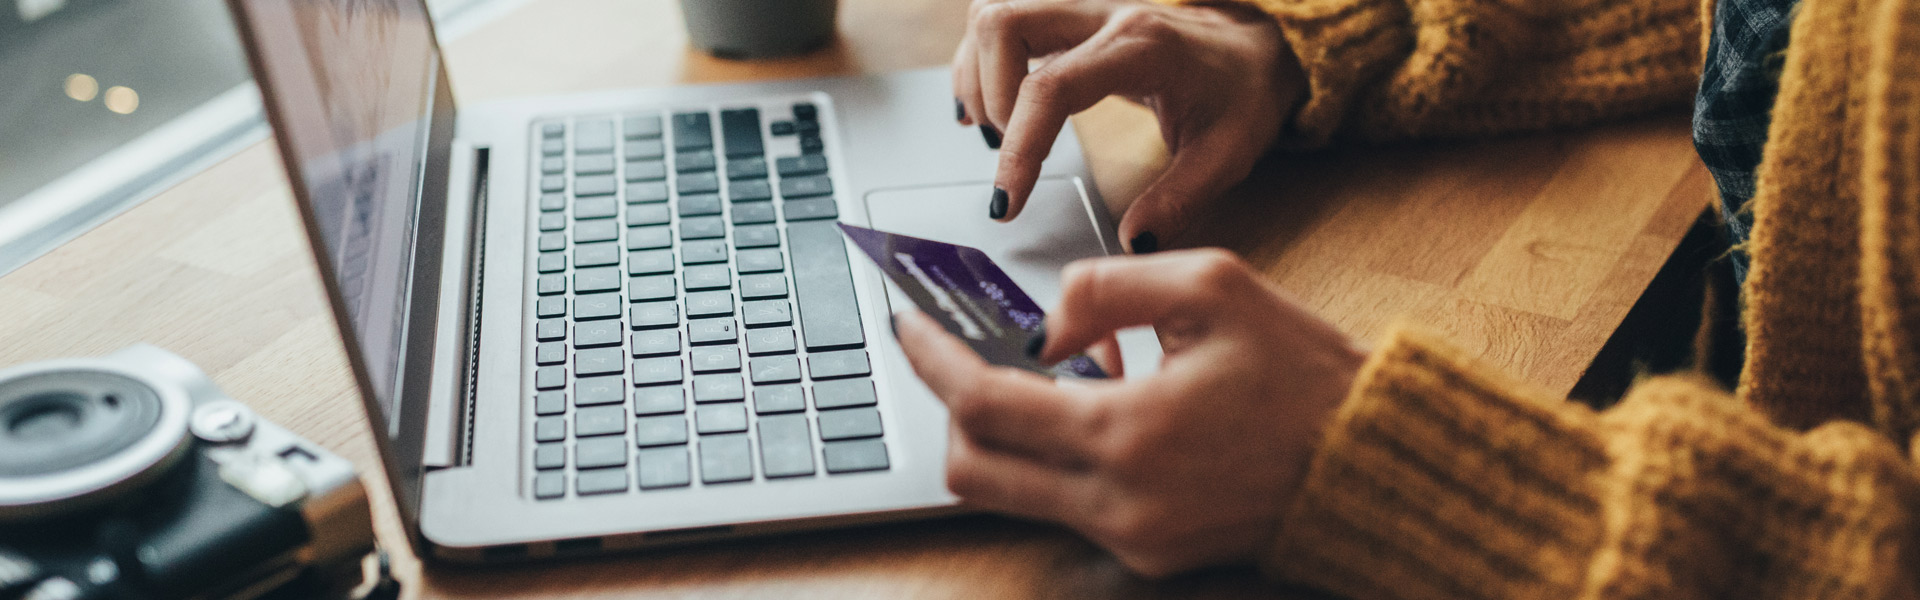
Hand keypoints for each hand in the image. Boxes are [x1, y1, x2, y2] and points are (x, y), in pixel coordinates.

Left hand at [893, 249, 1365, 575]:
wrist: (1371, 462)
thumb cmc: (1303, 372)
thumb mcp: (1212, 286)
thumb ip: (1105, 286)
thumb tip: (1043, 325)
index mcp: (1127, 433)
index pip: (984, 404)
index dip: (932, 360)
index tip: (907, 325)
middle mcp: (1117, 501)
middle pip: (973, 469)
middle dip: (953, 406)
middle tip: (964, 353)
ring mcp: (1130, 539)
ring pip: (1011, 493)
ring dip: (1010, 432)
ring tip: (1065, 372)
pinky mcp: (1148, 554)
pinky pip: (1065, 505)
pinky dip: (1060, 455)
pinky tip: (1108, 407)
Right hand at [952, 0, 1303, 251]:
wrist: (1257, 48)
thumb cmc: (1243, 94)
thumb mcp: (1227, 155)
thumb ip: (1178, 200)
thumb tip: (1132, 241)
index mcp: (1141, 48)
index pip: (1051, 87)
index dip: (1020, 147)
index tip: (1008, 200)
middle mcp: (1105, 15)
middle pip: (1004, 23)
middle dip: (988, 96)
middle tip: (1006, 152)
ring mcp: (1084, 9)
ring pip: (994, 13)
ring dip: (977, 74)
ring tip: (995, 130)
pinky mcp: (1071, 18)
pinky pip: (1003, 20)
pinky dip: (981, 62)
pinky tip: (989, 106)